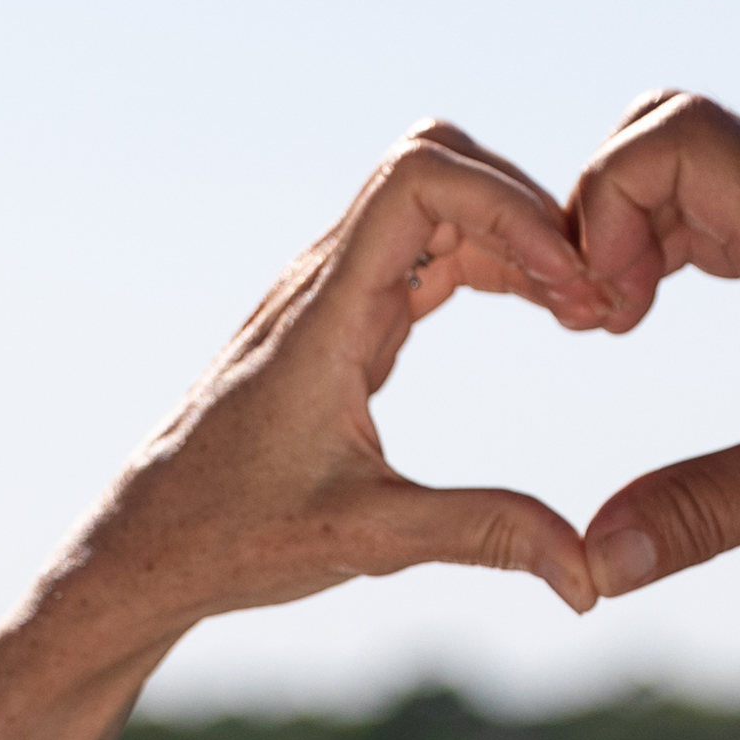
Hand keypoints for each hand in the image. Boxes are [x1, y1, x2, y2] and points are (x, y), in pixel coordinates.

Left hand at [53, 122, 609, 646]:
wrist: (147, 545)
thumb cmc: (232, 536)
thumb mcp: (367, 541)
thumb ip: (481, 536)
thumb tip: (587, 574)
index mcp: (324, 314)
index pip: (418, 179)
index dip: (507, 206)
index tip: (569, 283)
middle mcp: (323, 283)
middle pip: (436, 166)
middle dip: (524, 209)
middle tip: (592, 294)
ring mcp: (330, 294)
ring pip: (435, 204)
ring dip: (513, 236)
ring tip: (582, 309)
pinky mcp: (340, 320)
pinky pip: (426, 252)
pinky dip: (490, 264)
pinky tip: (541, 311)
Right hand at [551, 89, 739, 591]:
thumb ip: (699, 513)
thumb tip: (593, 566)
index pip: (680, 134)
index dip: (607, 198)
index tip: (605, 307)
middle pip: (679, 128)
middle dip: (611, 207)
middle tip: (602, 313)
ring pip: (713, 163)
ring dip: (647, 225)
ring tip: (624, 321)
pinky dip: (689, 239)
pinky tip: (672, 316)